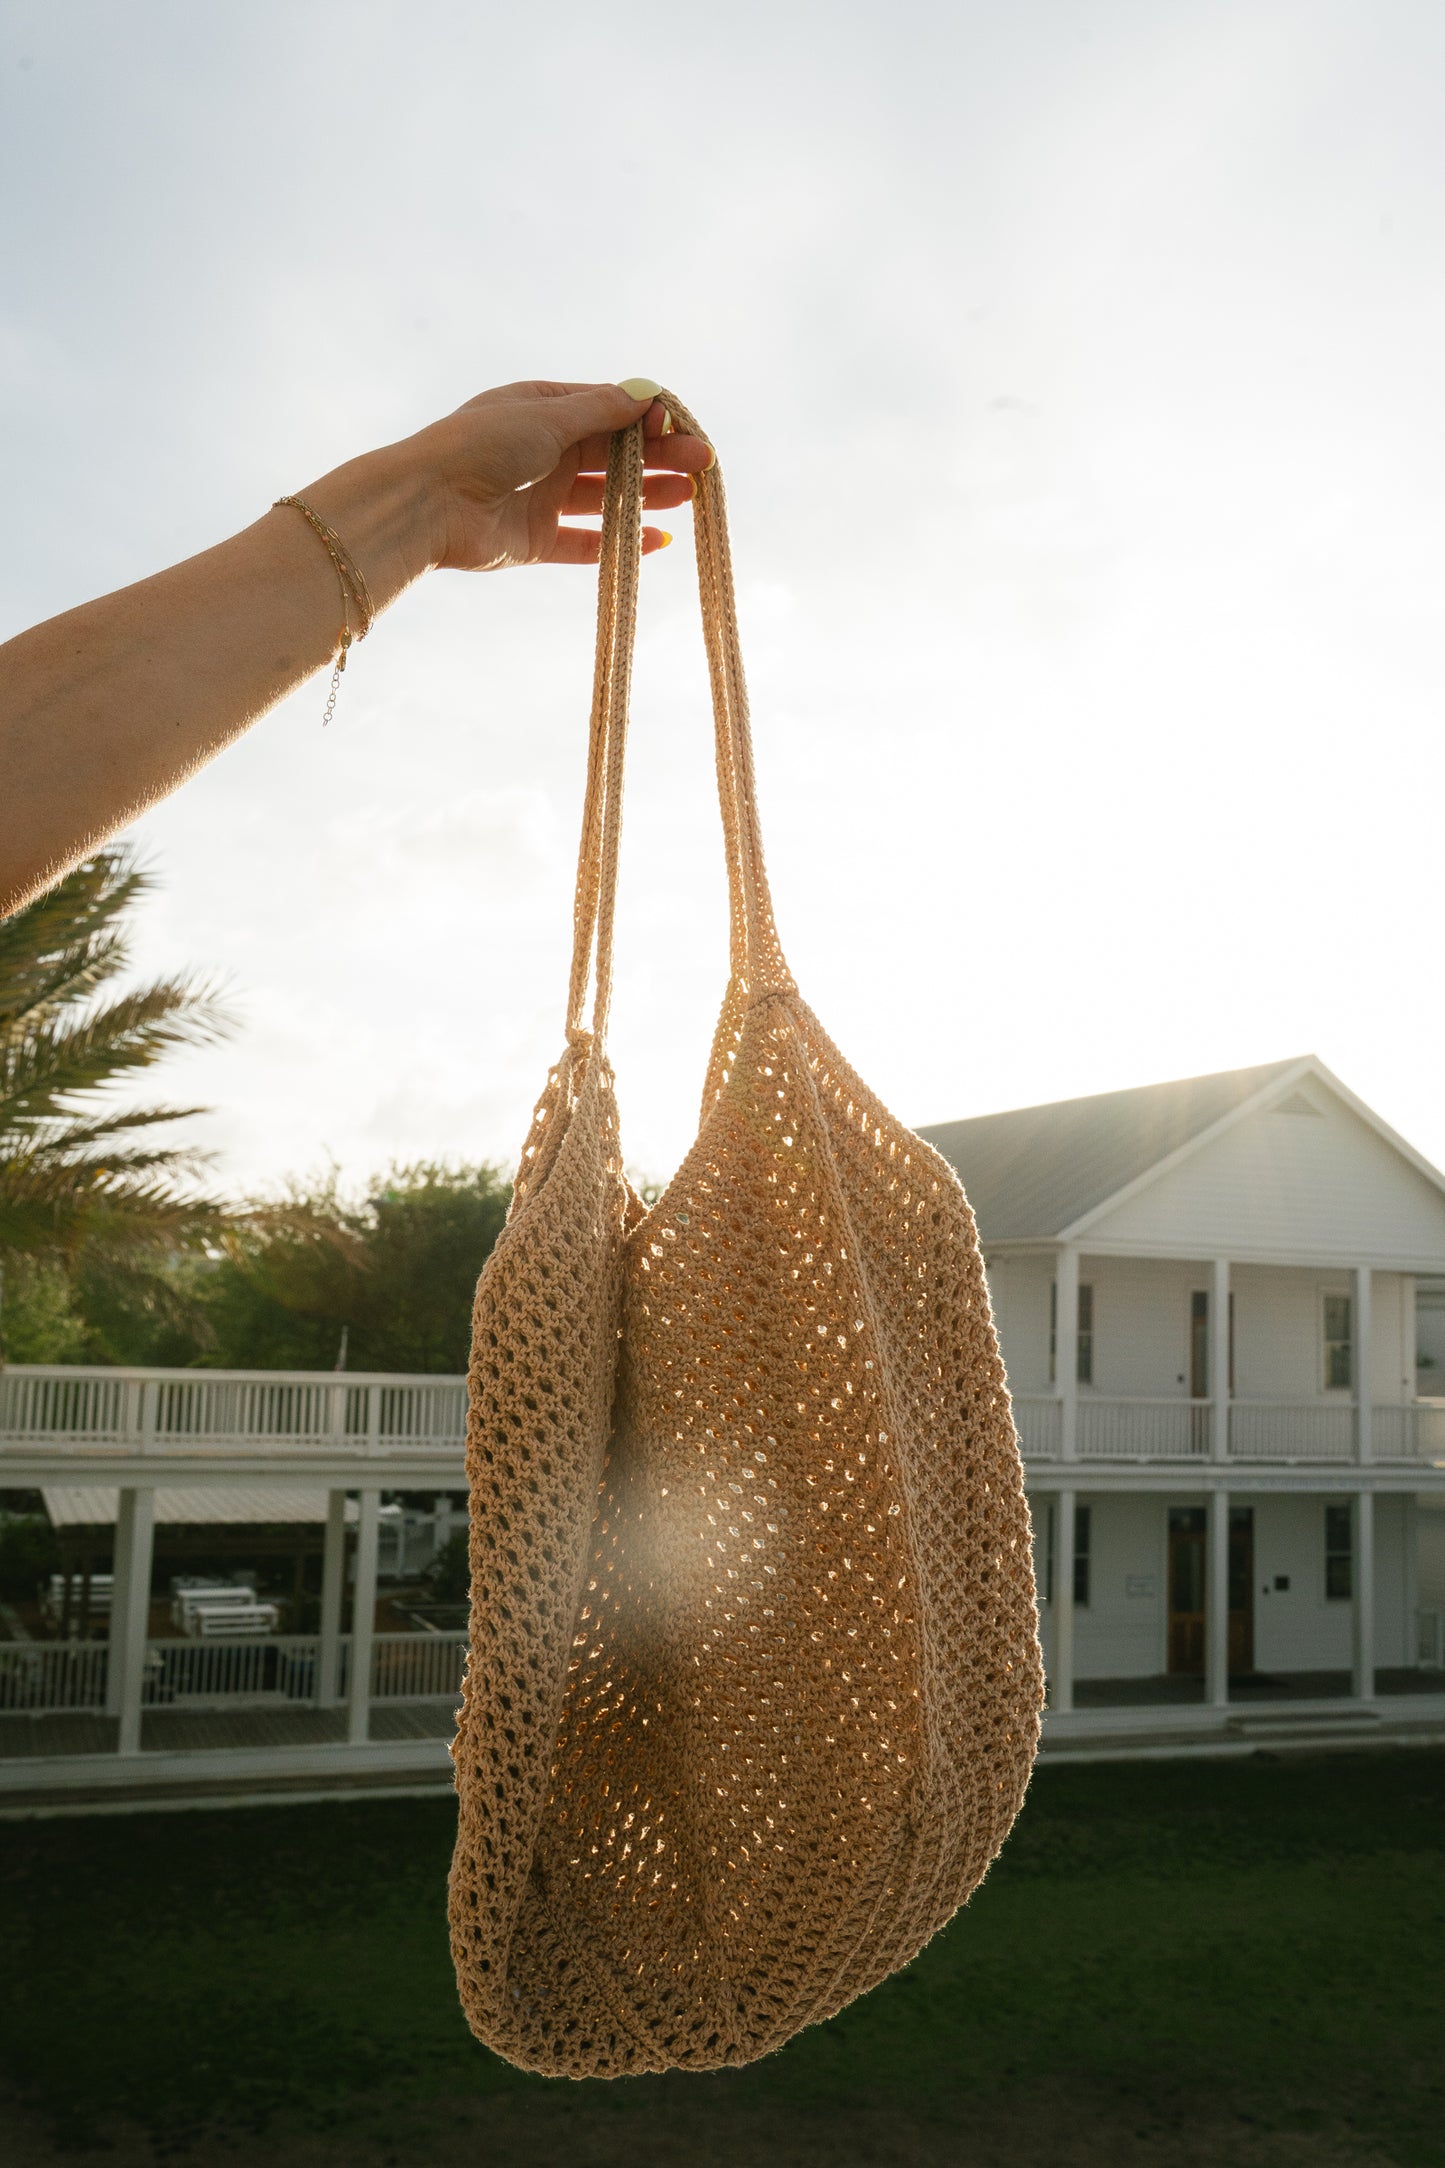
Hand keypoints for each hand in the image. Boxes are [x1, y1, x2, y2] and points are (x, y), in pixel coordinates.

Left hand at [404, 380, 713, 572]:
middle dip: (659, 458)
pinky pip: (587, 543)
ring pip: (606, 496)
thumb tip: (647, 395)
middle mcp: (544, 450)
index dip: (647, 420)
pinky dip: (621, 543)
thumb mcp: (546, 417)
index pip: (608, 410)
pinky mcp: (536, 539)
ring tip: (688, 497)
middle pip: (614, 454)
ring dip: (648, 496)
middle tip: (702, 466)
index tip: (679, 429)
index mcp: (543, 409)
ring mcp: (541, 496)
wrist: (429, 504)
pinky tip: (656, 540)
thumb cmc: (480, 446)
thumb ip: (599, 411)